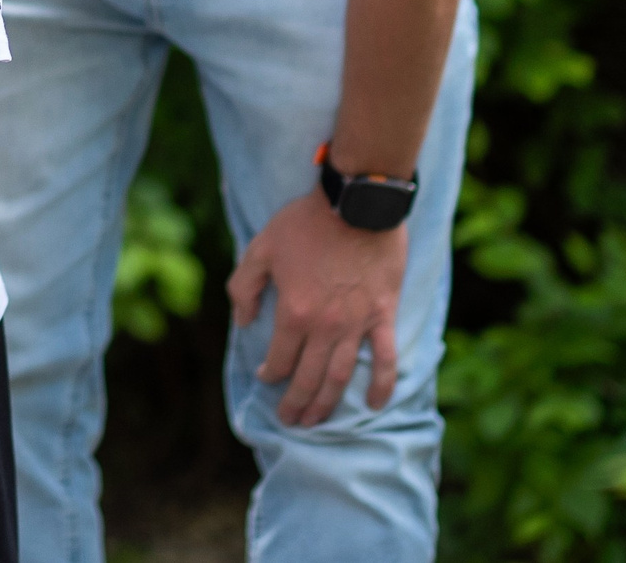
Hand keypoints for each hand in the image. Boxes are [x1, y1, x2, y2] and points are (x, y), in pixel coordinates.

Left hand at [228, 191, 405, 426]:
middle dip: (295, 403)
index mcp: (293, 313)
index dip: (269, 374)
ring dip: (326, 404)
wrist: (356, 205)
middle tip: (289, 420)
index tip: (265, 378)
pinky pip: (383, 359)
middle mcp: (325, 327)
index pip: (279, 359)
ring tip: (316, 421)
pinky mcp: (382, 316)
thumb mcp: (260, 248)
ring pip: (340, 377)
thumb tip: (241, 322)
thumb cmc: (305, 223)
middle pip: (308, 378)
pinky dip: (381, 385)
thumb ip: (244, 287)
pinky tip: (372, 405)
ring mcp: (356, 324)